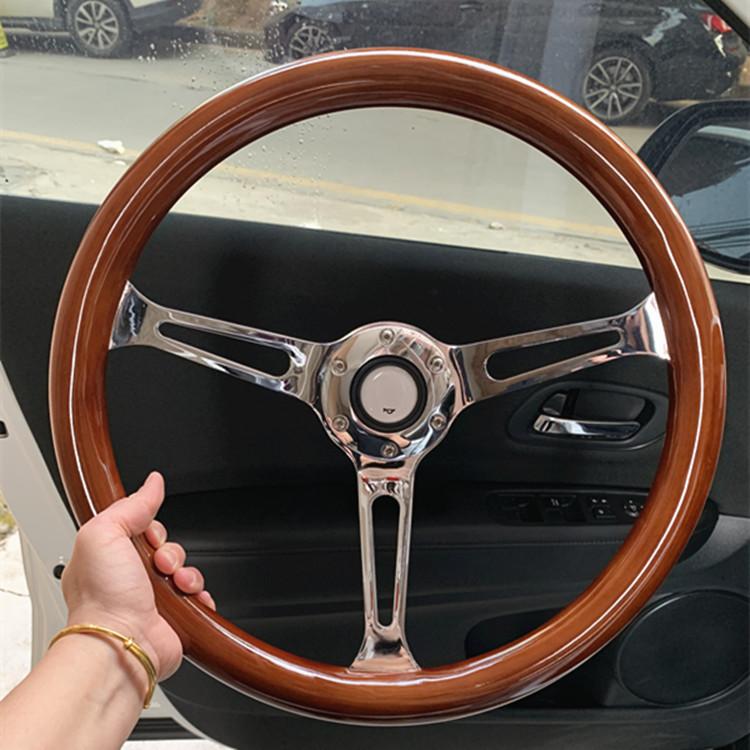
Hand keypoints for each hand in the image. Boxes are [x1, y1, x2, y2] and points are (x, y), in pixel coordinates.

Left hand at [61, 472, 214, 679]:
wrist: (121, 645)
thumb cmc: (102, 600)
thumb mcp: (103, 533)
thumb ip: (130, 505)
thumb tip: (152, 483)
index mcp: (109, 557)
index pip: (142, 528)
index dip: (151, 528)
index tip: (148, 536)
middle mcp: (130, 578)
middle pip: (167, 547)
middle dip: (171, 552)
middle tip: (159, 564)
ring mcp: (153, 599)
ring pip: (186, 570)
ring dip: (188, 573)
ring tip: (176, 585)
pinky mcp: (174, 618)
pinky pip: (200, 596)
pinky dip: (200, 595)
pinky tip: (189, 597)